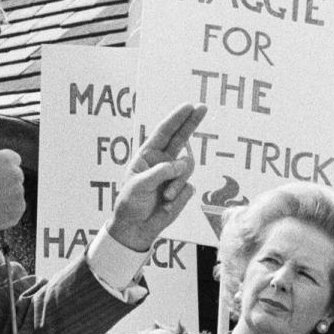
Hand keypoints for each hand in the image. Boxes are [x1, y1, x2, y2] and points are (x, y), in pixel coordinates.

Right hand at [0, 149, 24, 229]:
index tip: (2, 169)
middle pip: (15, 175)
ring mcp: (19, 192)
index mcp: (4, 159)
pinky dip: (8, 209)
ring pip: (15, 192)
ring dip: (7, 195)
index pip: (14, 158)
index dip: (6, 165)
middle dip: (7, 180)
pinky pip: (16, 207)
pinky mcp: (20, 207)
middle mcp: (15, 174)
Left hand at [106, 103, 207, 250]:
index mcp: (148, 156)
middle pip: (181, 138)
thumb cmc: (131, 204)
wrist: (137, 228)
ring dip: (178, 183)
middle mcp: (163, 162)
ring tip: (166, 197)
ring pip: (188, 168)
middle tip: (203, 107)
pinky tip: (167, 205)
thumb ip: (160, 172)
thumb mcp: (139, 185)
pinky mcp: (182, 190)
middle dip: (191, 122)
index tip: (188, 106)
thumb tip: (181, 164)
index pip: (164, 133)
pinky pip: (189, 187)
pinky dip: (179, 197)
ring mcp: (174, 175)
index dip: (176, 119)